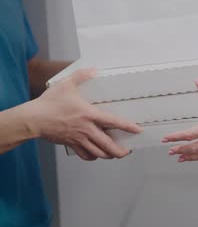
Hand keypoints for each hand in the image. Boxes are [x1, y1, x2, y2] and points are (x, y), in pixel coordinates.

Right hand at [27, 68, 141, 159]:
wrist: (32, 119)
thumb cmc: (48, 102)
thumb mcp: (66, 84)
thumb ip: (82, 75)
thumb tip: (95, 69)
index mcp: (89, 114)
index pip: (114, 122)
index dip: (128, 127)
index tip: (138, 130)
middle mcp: (86, 129)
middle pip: (108, 145)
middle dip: (120, 151)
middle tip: (128, 151)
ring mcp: (78, 138)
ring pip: (98, 153)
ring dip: (108, 155)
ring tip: (115, 154)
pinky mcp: (70, 144)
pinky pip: (84, 155)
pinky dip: (92, 157)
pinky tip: (96, 155)